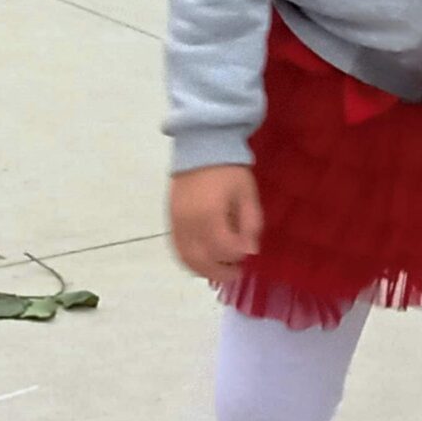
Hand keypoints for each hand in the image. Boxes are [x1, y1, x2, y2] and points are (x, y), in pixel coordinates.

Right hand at [169, 166, 260, 284]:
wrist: (200, 147)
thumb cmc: (228, 170)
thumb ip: (251, 224)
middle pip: (202, 261)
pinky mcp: (170, 221)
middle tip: (237, 273)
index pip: (224, 249)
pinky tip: (203, 262)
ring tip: (220, 271)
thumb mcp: (247, 194)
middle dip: (221, 272)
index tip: (250, 251)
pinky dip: (190, 261)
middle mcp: (189, 224)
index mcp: (209, 215)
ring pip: (186, 259)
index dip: (239, 255)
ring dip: (204, 270)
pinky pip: (177, 249)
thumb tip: (250, 251)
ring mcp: (176, 223)